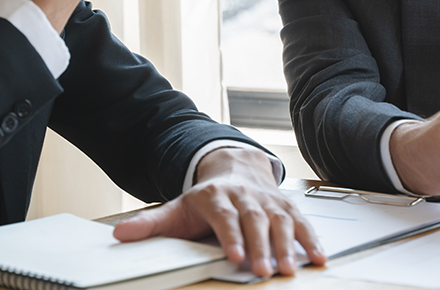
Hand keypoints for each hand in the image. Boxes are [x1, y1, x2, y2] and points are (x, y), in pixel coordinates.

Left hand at [112, 147, 325, 277]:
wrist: (236, 169)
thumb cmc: (206, 198)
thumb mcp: (177, 208)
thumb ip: (152, 224)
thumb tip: (121, 235)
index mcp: (217, 197)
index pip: (225, 216)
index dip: (231, 235)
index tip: (234, 255)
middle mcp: (246, 196)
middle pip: (255, 220)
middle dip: (262, 245)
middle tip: (264, 270)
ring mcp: (269, 201)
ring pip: (281, 221)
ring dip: (288, 245)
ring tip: (289, 269)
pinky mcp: (287, 207)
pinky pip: (302, 223)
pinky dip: (312, 240)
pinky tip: (318, 258)